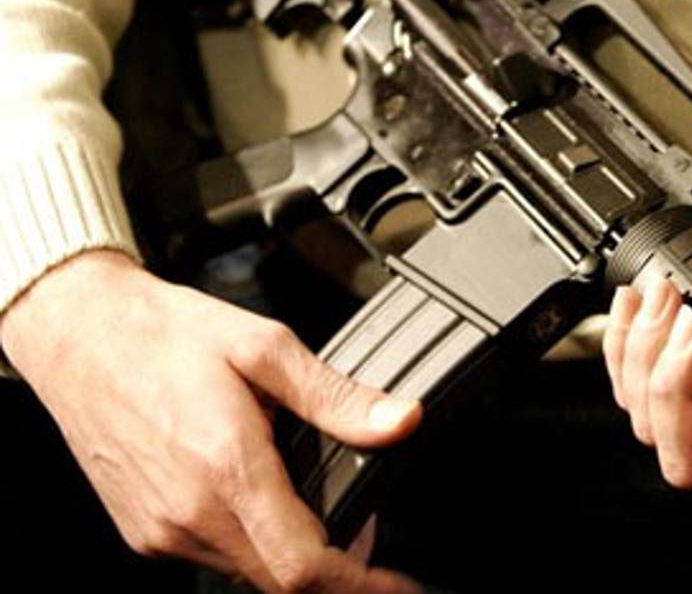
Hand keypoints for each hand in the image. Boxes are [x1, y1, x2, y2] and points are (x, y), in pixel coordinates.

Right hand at [0, 251, 421, 592]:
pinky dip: (251, 544)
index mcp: (227, 470)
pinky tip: (265, 503)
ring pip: (248, 571)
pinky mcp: (144, 530)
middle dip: (335, 571)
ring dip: (292, 557)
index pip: (305, 567)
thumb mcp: (263, 347)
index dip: (360, 584)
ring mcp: (162, 529)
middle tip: (367, 535)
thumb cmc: (163, 335)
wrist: (80, 334)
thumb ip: (335, 396)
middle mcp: (190, 513)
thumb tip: (400, 422)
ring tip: (319, 512)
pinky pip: (212, 557)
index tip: (395, 586)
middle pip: (282, 579)